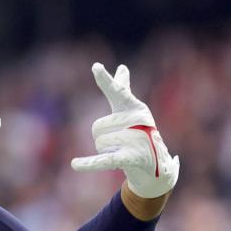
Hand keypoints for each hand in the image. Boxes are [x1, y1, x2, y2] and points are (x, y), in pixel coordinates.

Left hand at [71, 63, 179, 197]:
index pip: (117, 92)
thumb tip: (122, 67)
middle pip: (97, 127)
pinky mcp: (132, 158)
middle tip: (121, 141)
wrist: (156, 164)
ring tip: (124, 150)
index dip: (106, 80)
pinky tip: (75, 164)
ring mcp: (137, 139)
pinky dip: (89, 163)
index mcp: (134, 107)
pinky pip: (105, 159)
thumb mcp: (131, 110)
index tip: (95, 66)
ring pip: (99, 142)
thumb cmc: (139, 133)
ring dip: (106, 150)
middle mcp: (138, 121)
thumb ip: (123, 90)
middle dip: (103, 137)